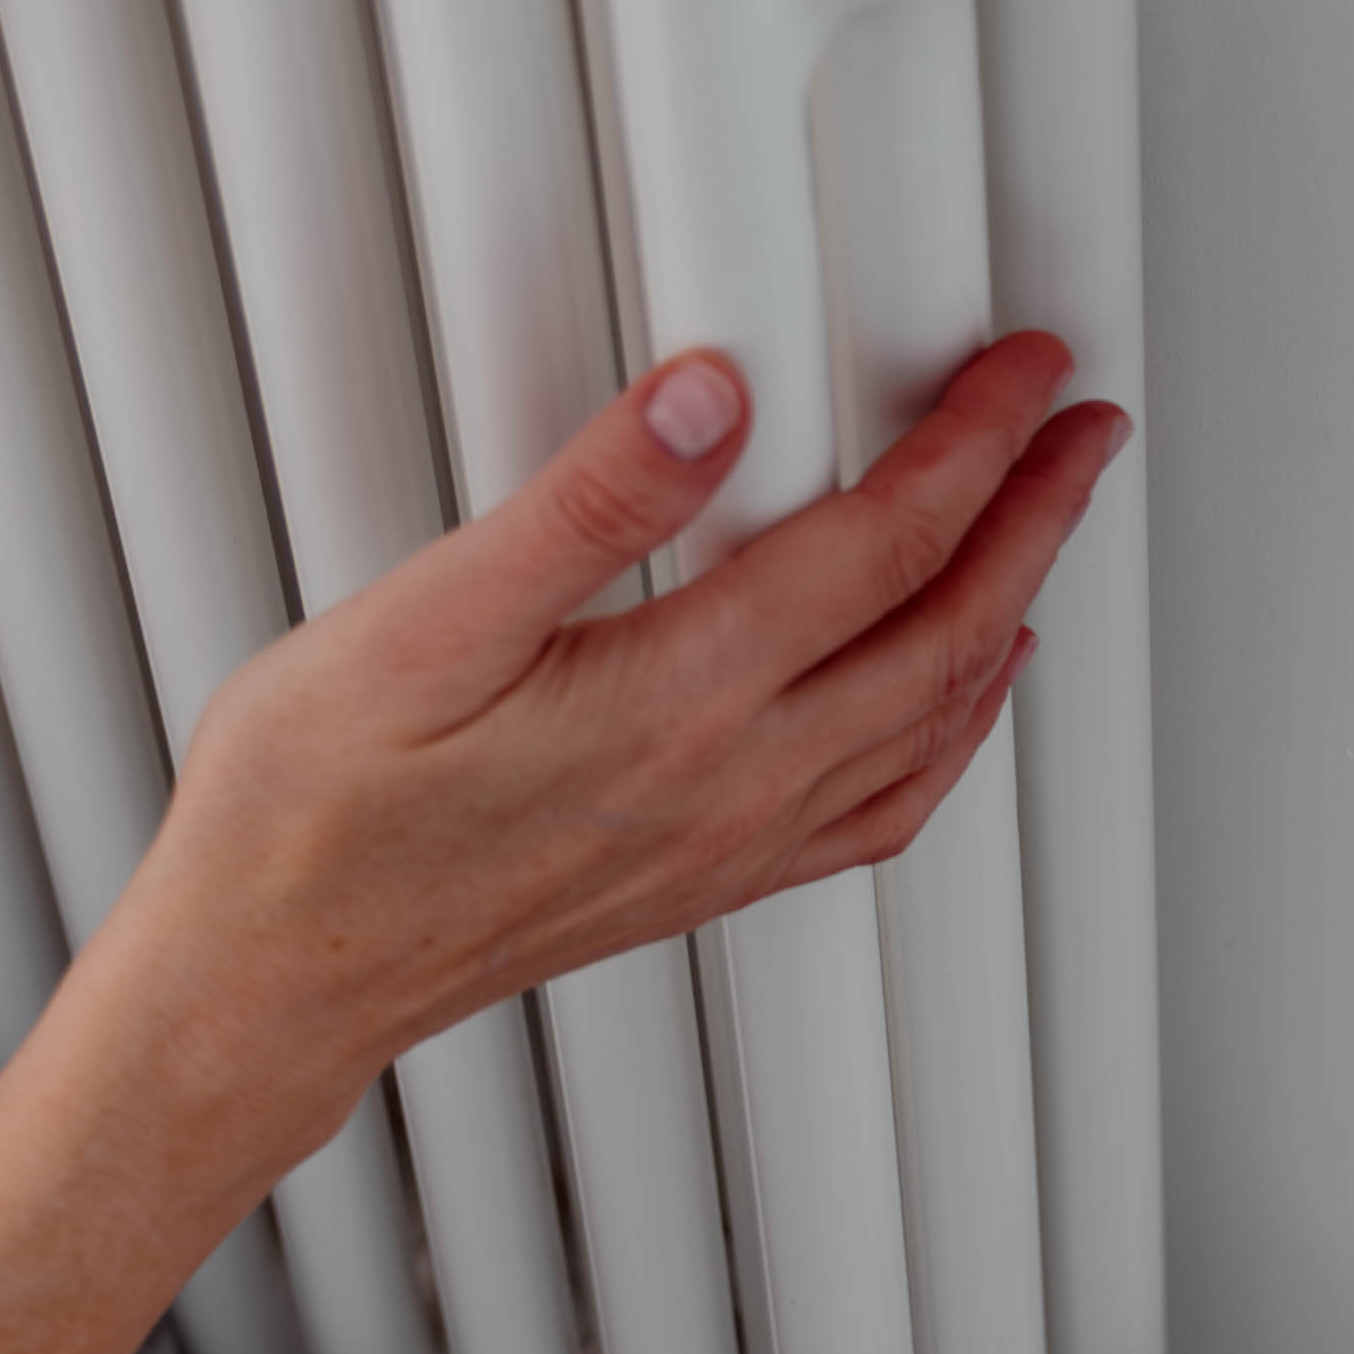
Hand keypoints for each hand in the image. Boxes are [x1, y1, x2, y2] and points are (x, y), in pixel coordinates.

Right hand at [0, 332, 1130, 1353]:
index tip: (1026, 369)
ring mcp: (731, 844)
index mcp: (676, 702)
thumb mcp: (421, 624)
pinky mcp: (706, 879)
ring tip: (1052, 526)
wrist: (268, 984)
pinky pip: (884, 808)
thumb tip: (712, 395)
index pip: (881, 546)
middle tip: (1085, 425)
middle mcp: (732, 784)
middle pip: (941, 630)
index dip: (974, 445)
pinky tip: (958, 697)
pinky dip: (954, 735)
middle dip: (1034, 515)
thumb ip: (584, 503)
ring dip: (1011, 609)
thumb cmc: (309, 816)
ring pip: (933, 721)